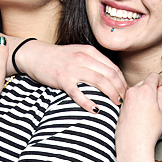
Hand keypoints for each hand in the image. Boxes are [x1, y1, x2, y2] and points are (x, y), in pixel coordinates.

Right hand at [9, 39, 126, 111]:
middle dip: (120, 88)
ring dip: (110, 94)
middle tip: (124, 100)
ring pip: (99, 82)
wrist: (35, 55)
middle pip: (109, 74)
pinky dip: (88, 102)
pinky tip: (96, 110)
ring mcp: (72, 69)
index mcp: (89, 52)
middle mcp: (83, 58)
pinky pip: (78, 93)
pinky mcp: (62, 79)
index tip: (126, 91)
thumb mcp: (79, 54)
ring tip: (116, 103)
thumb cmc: (59, 58)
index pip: (113, 67)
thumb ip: (94, 62)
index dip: (122, 81)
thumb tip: (111, 77)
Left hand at [115, 73, 161, 161]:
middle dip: (150, 88)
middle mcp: (133, 91)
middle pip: (144, 82)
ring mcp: (125, 98)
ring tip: (147, 111)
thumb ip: (160, 96)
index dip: (159, 80)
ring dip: (142, 95)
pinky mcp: (120, 106)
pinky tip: (139, 115)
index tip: (161, 86)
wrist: (133, 144)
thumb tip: (159, 88)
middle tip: (156, 101)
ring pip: (136, 90)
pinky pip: (130, 99)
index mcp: (146, 90)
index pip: (153, 76)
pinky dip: (135, 102)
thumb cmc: (149, 131)